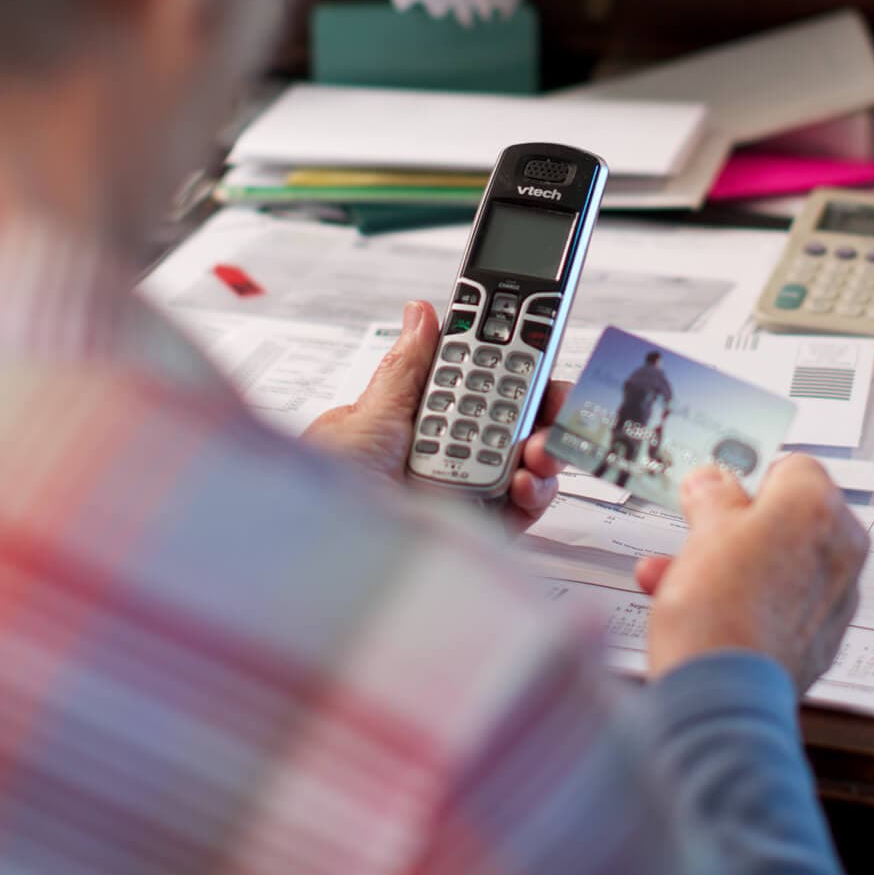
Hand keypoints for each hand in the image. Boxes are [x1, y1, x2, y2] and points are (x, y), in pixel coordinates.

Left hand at [303, 300, 562, 527]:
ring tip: (538, 448)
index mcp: (415, 421)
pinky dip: (535, 493)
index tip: (539, 357)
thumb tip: (422, 314)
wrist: (318, 560)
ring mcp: (461, 496)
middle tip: (553, 401)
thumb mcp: (366, 418)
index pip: (476, 386)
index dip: (513, 369)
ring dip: (542, 449)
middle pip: (510, 423)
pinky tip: (528, 482)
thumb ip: (406, 369)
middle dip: (539, 408)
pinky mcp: (475, 535)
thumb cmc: (325, 490)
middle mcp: (442, 456)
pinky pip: (520, 511)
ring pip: (523, 465)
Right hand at [635, 454, 868, 693]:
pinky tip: (700, 608)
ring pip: (780, 562)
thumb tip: (712, 484)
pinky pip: (782, 603)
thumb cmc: (720, 610)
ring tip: (681, 576)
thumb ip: (712, 495)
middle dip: (737, 525)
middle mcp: (841, 551)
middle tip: (699, 531)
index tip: (717, 489)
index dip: (747, 476)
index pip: (790, 465)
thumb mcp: (702, 529)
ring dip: (732, 564)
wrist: (723, 695)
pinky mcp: (820, 641)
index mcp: (819, 508)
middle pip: (787, 519)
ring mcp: (836, 601)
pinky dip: (747, 600)